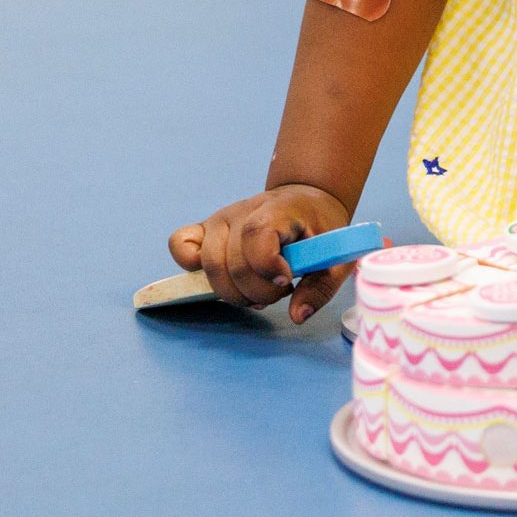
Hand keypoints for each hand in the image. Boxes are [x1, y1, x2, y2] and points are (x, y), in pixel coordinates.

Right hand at [167, 183, 351, 323]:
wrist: (306, 200)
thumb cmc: (320, 229)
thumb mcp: (336, 257)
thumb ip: (320, 288)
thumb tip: (297, 316)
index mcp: (277, 210)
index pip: (256, 235)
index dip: (267, 266)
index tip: (287, 280)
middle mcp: (242, 212)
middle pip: (232, 262)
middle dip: (256, 292)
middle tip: (279, 293)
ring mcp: (220, 220)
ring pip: (209, 264)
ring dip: (232, 291)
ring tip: (257, 291)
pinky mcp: (206, 229)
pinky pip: (180, 245)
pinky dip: (189, 265)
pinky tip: (222, 277)